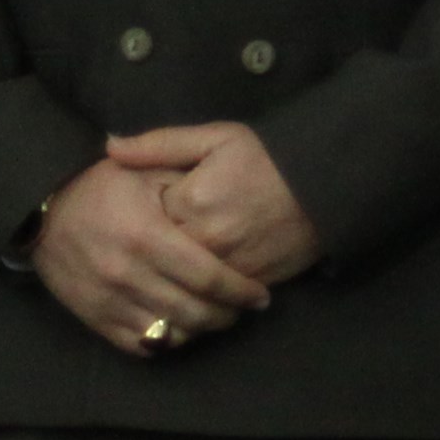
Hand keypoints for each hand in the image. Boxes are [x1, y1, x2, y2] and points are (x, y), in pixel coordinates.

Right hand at [30, 156, 271, 358]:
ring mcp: (108, 300)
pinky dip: (165, 341)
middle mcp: (127, 274)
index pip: (208, 277)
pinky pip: (138, 344)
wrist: (40, 211)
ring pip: (169, 333)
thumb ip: (186, 180)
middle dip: (228, 314)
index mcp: (146, 237)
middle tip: (244, 308)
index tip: (261, 294)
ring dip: (201, 330)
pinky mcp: (92, 317)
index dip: (241, 290)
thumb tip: (227, 190)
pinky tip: (181, 327)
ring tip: (217, 317)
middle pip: (193, 312)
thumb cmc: (102, 187)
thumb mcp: (144, 169)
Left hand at [116, 123, 320, 286]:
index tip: (140, 217)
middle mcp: (207, 239)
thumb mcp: (216, 138)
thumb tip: (109, 147)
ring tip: (165, 280)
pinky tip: (191, 294)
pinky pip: (213, 301)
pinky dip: (199, 300)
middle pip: (159, 262)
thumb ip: (160, 145)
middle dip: (149, 261)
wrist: (330, 182)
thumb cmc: (268, 157)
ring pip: (184, 288)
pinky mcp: (253, 283)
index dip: (137, 223)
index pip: (142, 224)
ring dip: (171, 288)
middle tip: (141, 256)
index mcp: (190, 201)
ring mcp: (231, 266)